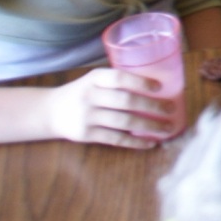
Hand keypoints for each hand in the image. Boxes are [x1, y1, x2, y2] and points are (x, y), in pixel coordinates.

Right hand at [44, 69, 177, 148]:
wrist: (49, 111)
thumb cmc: (82, 92)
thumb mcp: (94, 80)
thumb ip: (117, 81)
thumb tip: (159, 85)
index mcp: (94, 78)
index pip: (119, 78)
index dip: (140, 82)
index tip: (160, 87)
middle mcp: (90, 96)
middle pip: (125, 101)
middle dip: (152, 106)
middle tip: (171, 109)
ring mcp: (87, 117)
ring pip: (124, 122)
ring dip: (149, 126)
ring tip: (167, 128)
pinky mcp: (86, 135)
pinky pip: (116, 139)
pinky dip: (136, 142)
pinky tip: (151, 143)